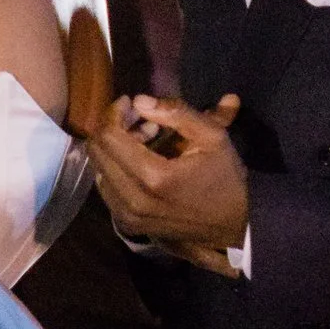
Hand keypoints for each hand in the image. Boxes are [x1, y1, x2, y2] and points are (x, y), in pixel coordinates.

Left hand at [88, 94, 248, 252]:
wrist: (232, 227)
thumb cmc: (225, 179)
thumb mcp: (213, 137)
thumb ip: (177, 113)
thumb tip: (140, 100)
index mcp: (153, 177)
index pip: (109, 136)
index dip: (114, 112)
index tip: (129, 101)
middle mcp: (133, 200)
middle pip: (97, 152)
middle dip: (112, 127)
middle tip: (137, 118)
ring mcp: (128, 216)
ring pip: (99, 170)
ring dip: (115, 148)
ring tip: (143, 138)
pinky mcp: (129, 224)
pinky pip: (107, 189)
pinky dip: (117, 168)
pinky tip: (140, 160)